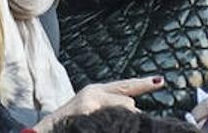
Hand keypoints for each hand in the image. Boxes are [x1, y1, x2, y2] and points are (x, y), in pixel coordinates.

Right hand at [33, 77, 164, 130]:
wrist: (46, 132)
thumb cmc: (70, 125)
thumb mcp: (90, 111)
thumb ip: (110, 105)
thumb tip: (132, 107)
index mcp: (96, 91)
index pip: (125, 85)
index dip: (144, 84)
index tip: (161, 80)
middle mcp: (93, 94)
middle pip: (127, 101)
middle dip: (130, 115)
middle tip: (114, 123)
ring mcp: (89, 104)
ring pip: (123, 111)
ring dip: (120, 123)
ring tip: (100, 125)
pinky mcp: (86, 113)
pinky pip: (112, 120)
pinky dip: (112, 125)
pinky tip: (97, 125)